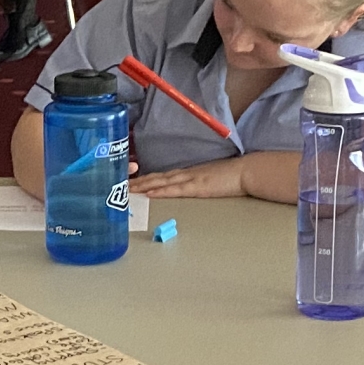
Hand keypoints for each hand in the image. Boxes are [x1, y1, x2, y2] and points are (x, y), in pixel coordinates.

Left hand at [130, 159, 244, 198]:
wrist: (245, 171)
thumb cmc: (230, 176)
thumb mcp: (208, 178)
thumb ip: (195, 182)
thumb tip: (186, 188)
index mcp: (187, 173)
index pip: (160, 176)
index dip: (143, 179)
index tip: (129, 182)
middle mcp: (185, 174)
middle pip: (155, 177)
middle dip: (137, 182)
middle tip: (118, 185)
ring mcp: (190, 179)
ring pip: (161, 182)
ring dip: (143, 186)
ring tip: (127, 190)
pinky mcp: (197, 187)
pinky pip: (176, 189)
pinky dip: (161, 191)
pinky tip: (150, 193)